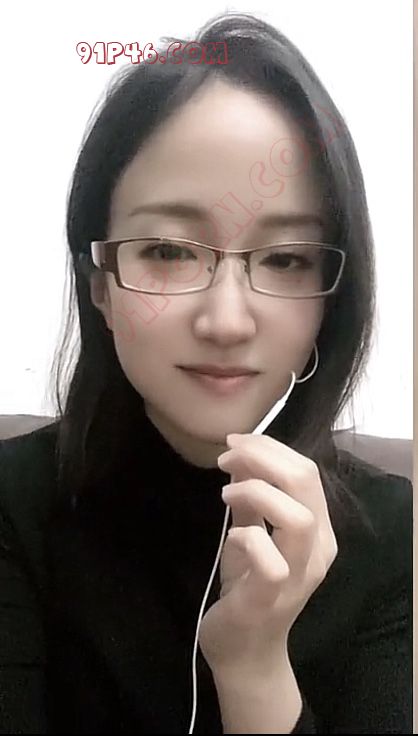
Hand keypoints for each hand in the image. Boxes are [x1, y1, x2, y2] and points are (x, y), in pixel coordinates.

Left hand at [198, 432, 338, 673]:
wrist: (245, 650)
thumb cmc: (248, 585)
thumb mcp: (250, 532)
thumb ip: (252, 497)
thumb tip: (241, 456)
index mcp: (318, 529)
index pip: (306, 471)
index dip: (269, 447)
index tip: (235, 443)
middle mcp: (318, 550)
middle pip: (306, 483)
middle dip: (262, 457)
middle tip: (227, 457)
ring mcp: (299, 575)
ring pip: (298, 517)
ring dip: (257, 492)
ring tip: (226, 494)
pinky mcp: (272, 598)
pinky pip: (270, 559)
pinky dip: (247, 536)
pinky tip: (232, 535)